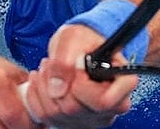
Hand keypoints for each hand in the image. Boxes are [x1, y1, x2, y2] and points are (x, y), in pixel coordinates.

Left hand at [22, 24, 137, 127]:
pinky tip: (42, 80)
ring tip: (49, 68)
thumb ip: (64, 60)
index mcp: (123, 83)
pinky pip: (46, 118)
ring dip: (44, 88)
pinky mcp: (74, 122)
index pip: (102, 101)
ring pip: (58, 115)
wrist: (76, 46)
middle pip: (75, 109)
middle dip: (57, 82)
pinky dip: (37, 96)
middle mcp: (112, 106)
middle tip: (53, 62)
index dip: (82, 85)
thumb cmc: (82, 39)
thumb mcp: (73, 38)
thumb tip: (57, 90)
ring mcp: (93, 117)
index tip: (76, 65)